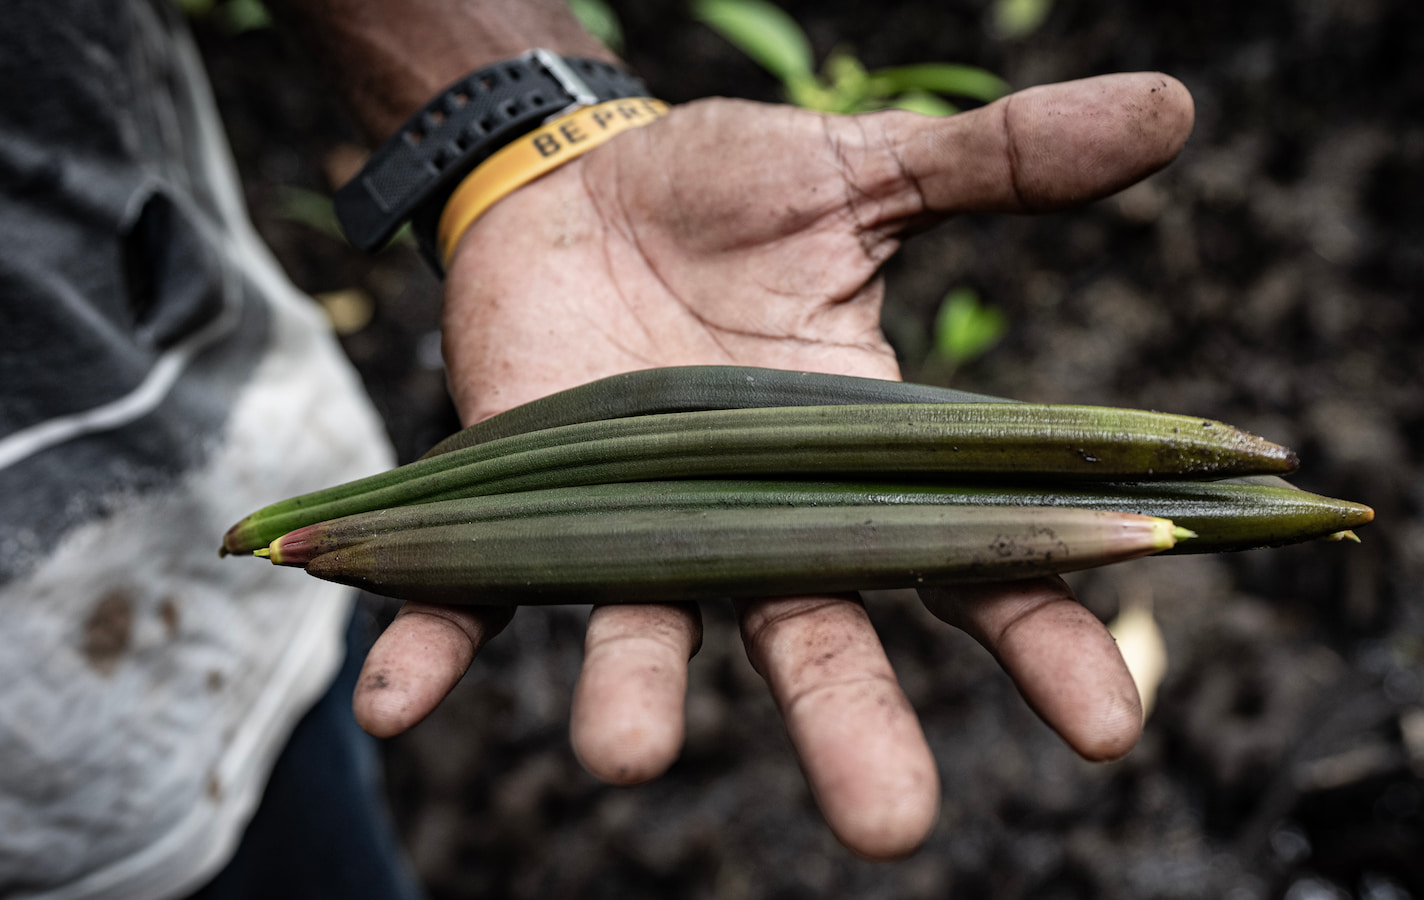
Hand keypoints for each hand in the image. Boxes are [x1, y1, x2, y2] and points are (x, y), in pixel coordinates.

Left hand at [354, 72, 1194, 858]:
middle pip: (813, 635)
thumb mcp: (860, 174)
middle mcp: (752, 518)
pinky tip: (390, 704)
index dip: (1039, 637)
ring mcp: (633, 523)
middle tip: (891, 828)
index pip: (967, 562)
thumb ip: (998, 163)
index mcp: (856, 460)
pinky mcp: (518, 503)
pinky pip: (470, 598)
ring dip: (631, 699)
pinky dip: (430, 651)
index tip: (1105, 721)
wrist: (573, 185)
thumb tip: (1173, 105)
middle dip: (849, 727)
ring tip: (624, 753)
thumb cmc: (726, 197)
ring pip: (647, 630)